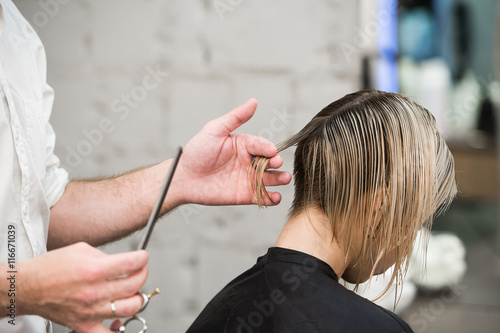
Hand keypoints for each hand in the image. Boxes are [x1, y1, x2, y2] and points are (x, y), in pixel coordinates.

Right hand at [18, 242, 148, 332]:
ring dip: (137, 298)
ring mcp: (90, 311)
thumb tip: (124, 262)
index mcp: (93, 270)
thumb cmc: (51, 268)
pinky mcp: (84, 325)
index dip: (142, 258)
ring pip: (129, 309)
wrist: (28, 287)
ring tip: (133, 292)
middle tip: (140, 271)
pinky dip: (119, 328)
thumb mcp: (81, 250)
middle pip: (134, 286)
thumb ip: (106, 256)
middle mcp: (93, 292)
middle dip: (142, 275)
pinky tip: (119, 318)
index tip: (143, 257)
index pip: (131, 264)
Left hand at [171, 99, 290, 206]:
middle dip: (276, 163)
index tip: (271, 151)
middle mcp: (249, 161)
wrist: (183, 178)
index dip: (267, 148)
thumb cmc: (197, 151)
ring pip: (269, 179)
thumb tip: (253, 101)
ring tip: (285, 179)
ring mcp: (248, 179)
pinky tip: (276, 197)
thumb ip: (235, 117)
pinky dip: (271, 198)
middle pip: (269, 162)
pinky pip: (261, 197)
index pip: (260, 145)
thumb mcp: (215, 130)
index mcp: (244, 145)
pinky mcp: (244, 195)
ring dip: (279, 179)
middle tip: (278, 163)